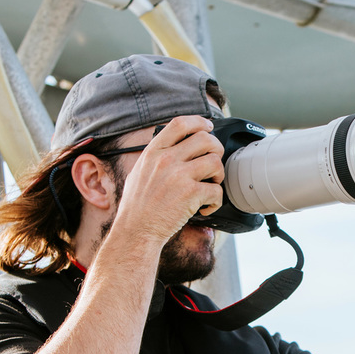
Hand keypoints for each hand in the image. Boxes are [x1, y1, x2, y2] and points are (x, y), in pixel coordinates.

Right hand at [115, 115, 224, 243]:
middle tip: (212, 165)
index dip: (199, 122)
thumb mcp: (138, 173)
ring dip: (218, 175)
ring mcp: (179, 176)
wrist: (135, 231)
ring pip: (215, 162)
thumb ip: (154, 157)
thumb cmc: (136, 207)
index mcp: (153, 152)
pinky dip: (216, 201)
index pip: (180, 124)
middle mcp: (166, 160)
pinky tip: (206, 207)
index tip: (208, 127)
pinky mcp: (191, 194)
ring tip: (210, 186)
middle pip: (205, 139)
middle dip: (216, 150)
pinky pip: (217, 190)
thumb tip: (172, 148)